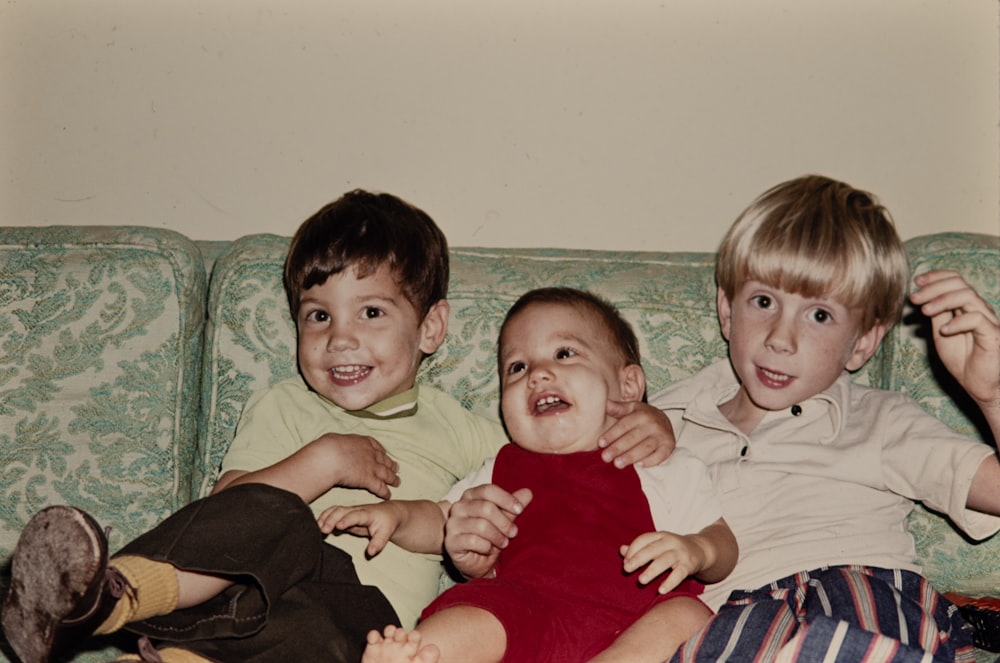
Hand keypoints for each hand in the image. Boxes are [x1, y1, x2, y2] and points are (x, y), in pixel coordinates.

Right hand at [316, 433, 400, 498]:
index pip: (376, 447)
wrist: (330, 456)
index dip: (381, 452)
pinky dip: (385, 492)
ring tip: (397, 482)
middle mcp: (371, 454)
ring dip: (393, 479)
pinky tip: (388, 495)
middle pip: (385, 460)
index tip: (384, 455)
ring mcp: (372, 467)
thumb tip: (335, 445)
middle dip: (391, 465)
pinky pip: (380, 487)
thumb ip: (341, 444)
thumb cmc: (328, 447)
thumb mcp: (336, 440)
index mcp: (363, 442)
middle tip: (396, 468)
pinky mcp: (369, 480)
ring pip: (386, 474)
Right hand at [317, 502, 401, 556]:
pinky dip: (323, 517)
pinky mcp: (344, 515)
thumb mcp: (386, 533)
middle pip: (341, 510)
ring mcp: (349, 511)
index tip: (338, 526)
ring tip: (317, 528)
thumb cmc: (387, 522)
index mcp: (367, 513)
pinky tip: (317, 526)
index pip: (355, 515)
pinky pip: (331, 513)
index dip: (347, 520)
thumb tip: (371, 552)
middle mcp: (356, 510)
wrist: (388, 512)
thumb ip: (378, 542)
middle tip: (323, 530)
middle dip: (331, 518)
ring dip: (325, 517)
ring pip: (334, 510)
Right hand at [444, 484, 531, 578]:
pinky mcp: (451, 541)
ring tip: (503, 543)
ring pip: (481, 526)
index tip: (520, 509)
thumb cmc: (490, 536)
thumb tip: (528, 492)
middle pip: (486, 508)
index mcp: (470, 496)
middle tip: (513, 533)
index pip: (488, 490)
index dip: (506, 499)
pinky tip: (488, 550)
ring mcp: (452, 524)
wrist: (477, 561)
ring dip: (498, 536)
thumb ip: (513, 506)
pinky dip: (486, 547)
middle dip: (504, 523)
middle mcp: (458, 507)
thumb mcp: (504, 519)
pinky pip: (474, 541)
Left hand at [599, 400, 674, 467]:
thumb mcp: (632, 408)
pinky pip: (659, 456)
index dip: (611, 434)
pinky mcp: (668, 446)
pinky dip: (650, 461)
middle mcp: (652, 424)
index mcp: (641, 414)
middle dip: (618, 448)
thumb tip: (605, 404)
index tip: (600, 443)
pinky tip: (639, 465)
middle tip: (605, 457)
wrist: (666, 421)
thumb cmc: (643, 416)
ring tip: (617, 464)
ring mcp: (662, 436)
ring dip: (631, 457)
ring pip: (645, 448)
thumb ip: (618, 408)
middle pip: (633, 438)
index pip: (624, 425)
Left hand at [620, 531, 706, 594]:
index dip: (632, 550)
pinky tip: (661, 590)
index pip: (643, 540)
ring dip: (652, 570)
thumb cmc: (671, 549)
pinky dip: (670, 582)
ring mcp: (680, 553)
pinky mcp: (688, 565)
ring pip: (665, 560)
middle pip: (652, 549)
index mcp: (660, 536)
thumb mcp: (657, 545)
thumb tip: (621, 550)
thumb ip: (640, 548)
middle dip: (638, 559)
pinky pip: (679, 574)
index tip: (625, 562)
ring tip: (641, 580)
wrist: (700, 550)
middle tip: (626, 569)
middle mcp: (670, 542)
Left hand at [910, 271, 999, 406]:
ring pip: (968, 297)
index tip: (916, 281)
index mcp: (967, 305)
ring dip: (942, 301)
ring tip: (924, 311)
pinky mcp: (994, 334)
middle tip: (914, 298)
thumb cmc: (961, 358)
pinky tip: (943, 331)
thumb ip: (936, 314)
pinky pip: (977, 319)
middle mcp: (980, 308)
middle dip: (933, 288)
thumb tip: (922, 295)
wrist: (978, 384)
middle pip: (960, 284)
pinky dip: (957, 322)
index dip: (936, 277)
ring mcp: (989, 320)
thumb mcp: (941, 333)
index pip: (955, 280)